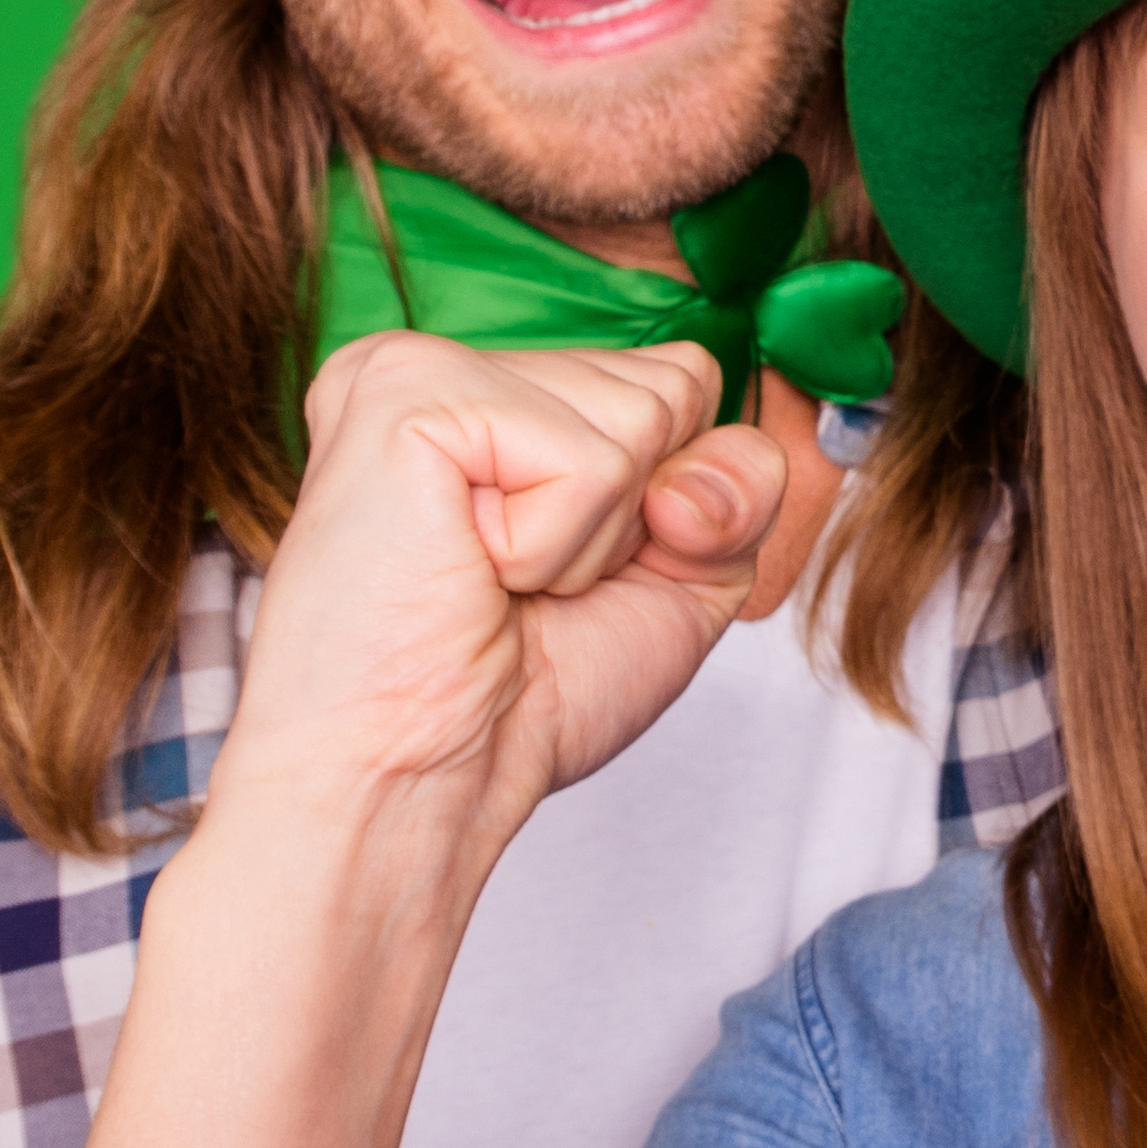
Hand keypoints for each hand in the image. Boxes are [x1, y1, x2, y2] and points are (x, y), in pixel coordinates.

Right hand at [208, 328, 794, 865]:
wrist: (410, 783)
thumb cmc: (519, 701)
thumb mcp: (680, 582)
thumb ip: (738, 489)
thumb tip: (715, 451)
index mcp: (494, 394)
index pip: (682, 377)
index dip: (672, 500)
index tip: (560, 575)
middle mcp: (448, 364)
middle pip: (674, 388)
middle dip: (634, 520)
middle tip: (516, 586)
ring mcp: (419, 366)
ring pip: (641, 418)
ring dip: (589, 541)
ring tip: (487, 581)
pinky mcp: (408, 394)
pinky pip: (590, 460)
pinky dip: (554, 547)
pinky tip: (468, 572)